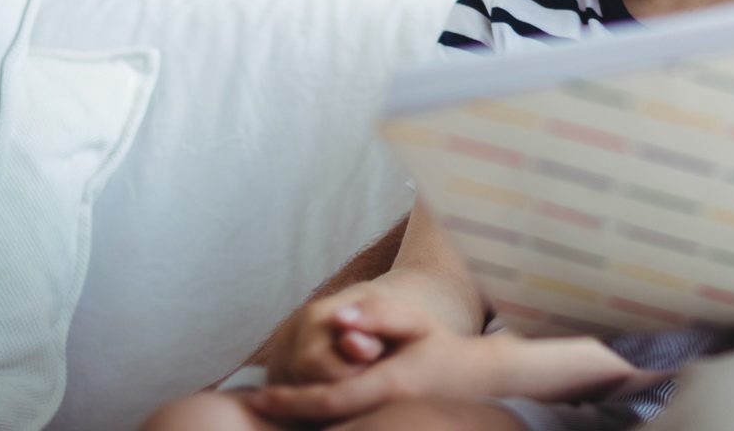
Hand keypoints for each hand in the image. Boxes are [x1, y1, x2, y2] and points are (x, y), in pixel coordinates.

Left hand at [248, 293, 515, 422]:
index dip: (291, 401)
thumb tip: (338, 317)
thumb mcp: (415, 321)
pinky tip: (305, 420)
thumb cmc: (441, 346)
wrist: (477, 380)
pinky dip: (325, 428)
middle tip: (256, 407)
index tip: (260, 397)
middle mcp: (386, 413)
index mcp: (389, 386)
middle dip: (290, 418)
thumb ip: (377, 315)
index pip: (328, 399)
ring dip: (305, 425)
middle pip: (325, 424)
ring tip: (274, 412)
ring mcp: (388, 426)